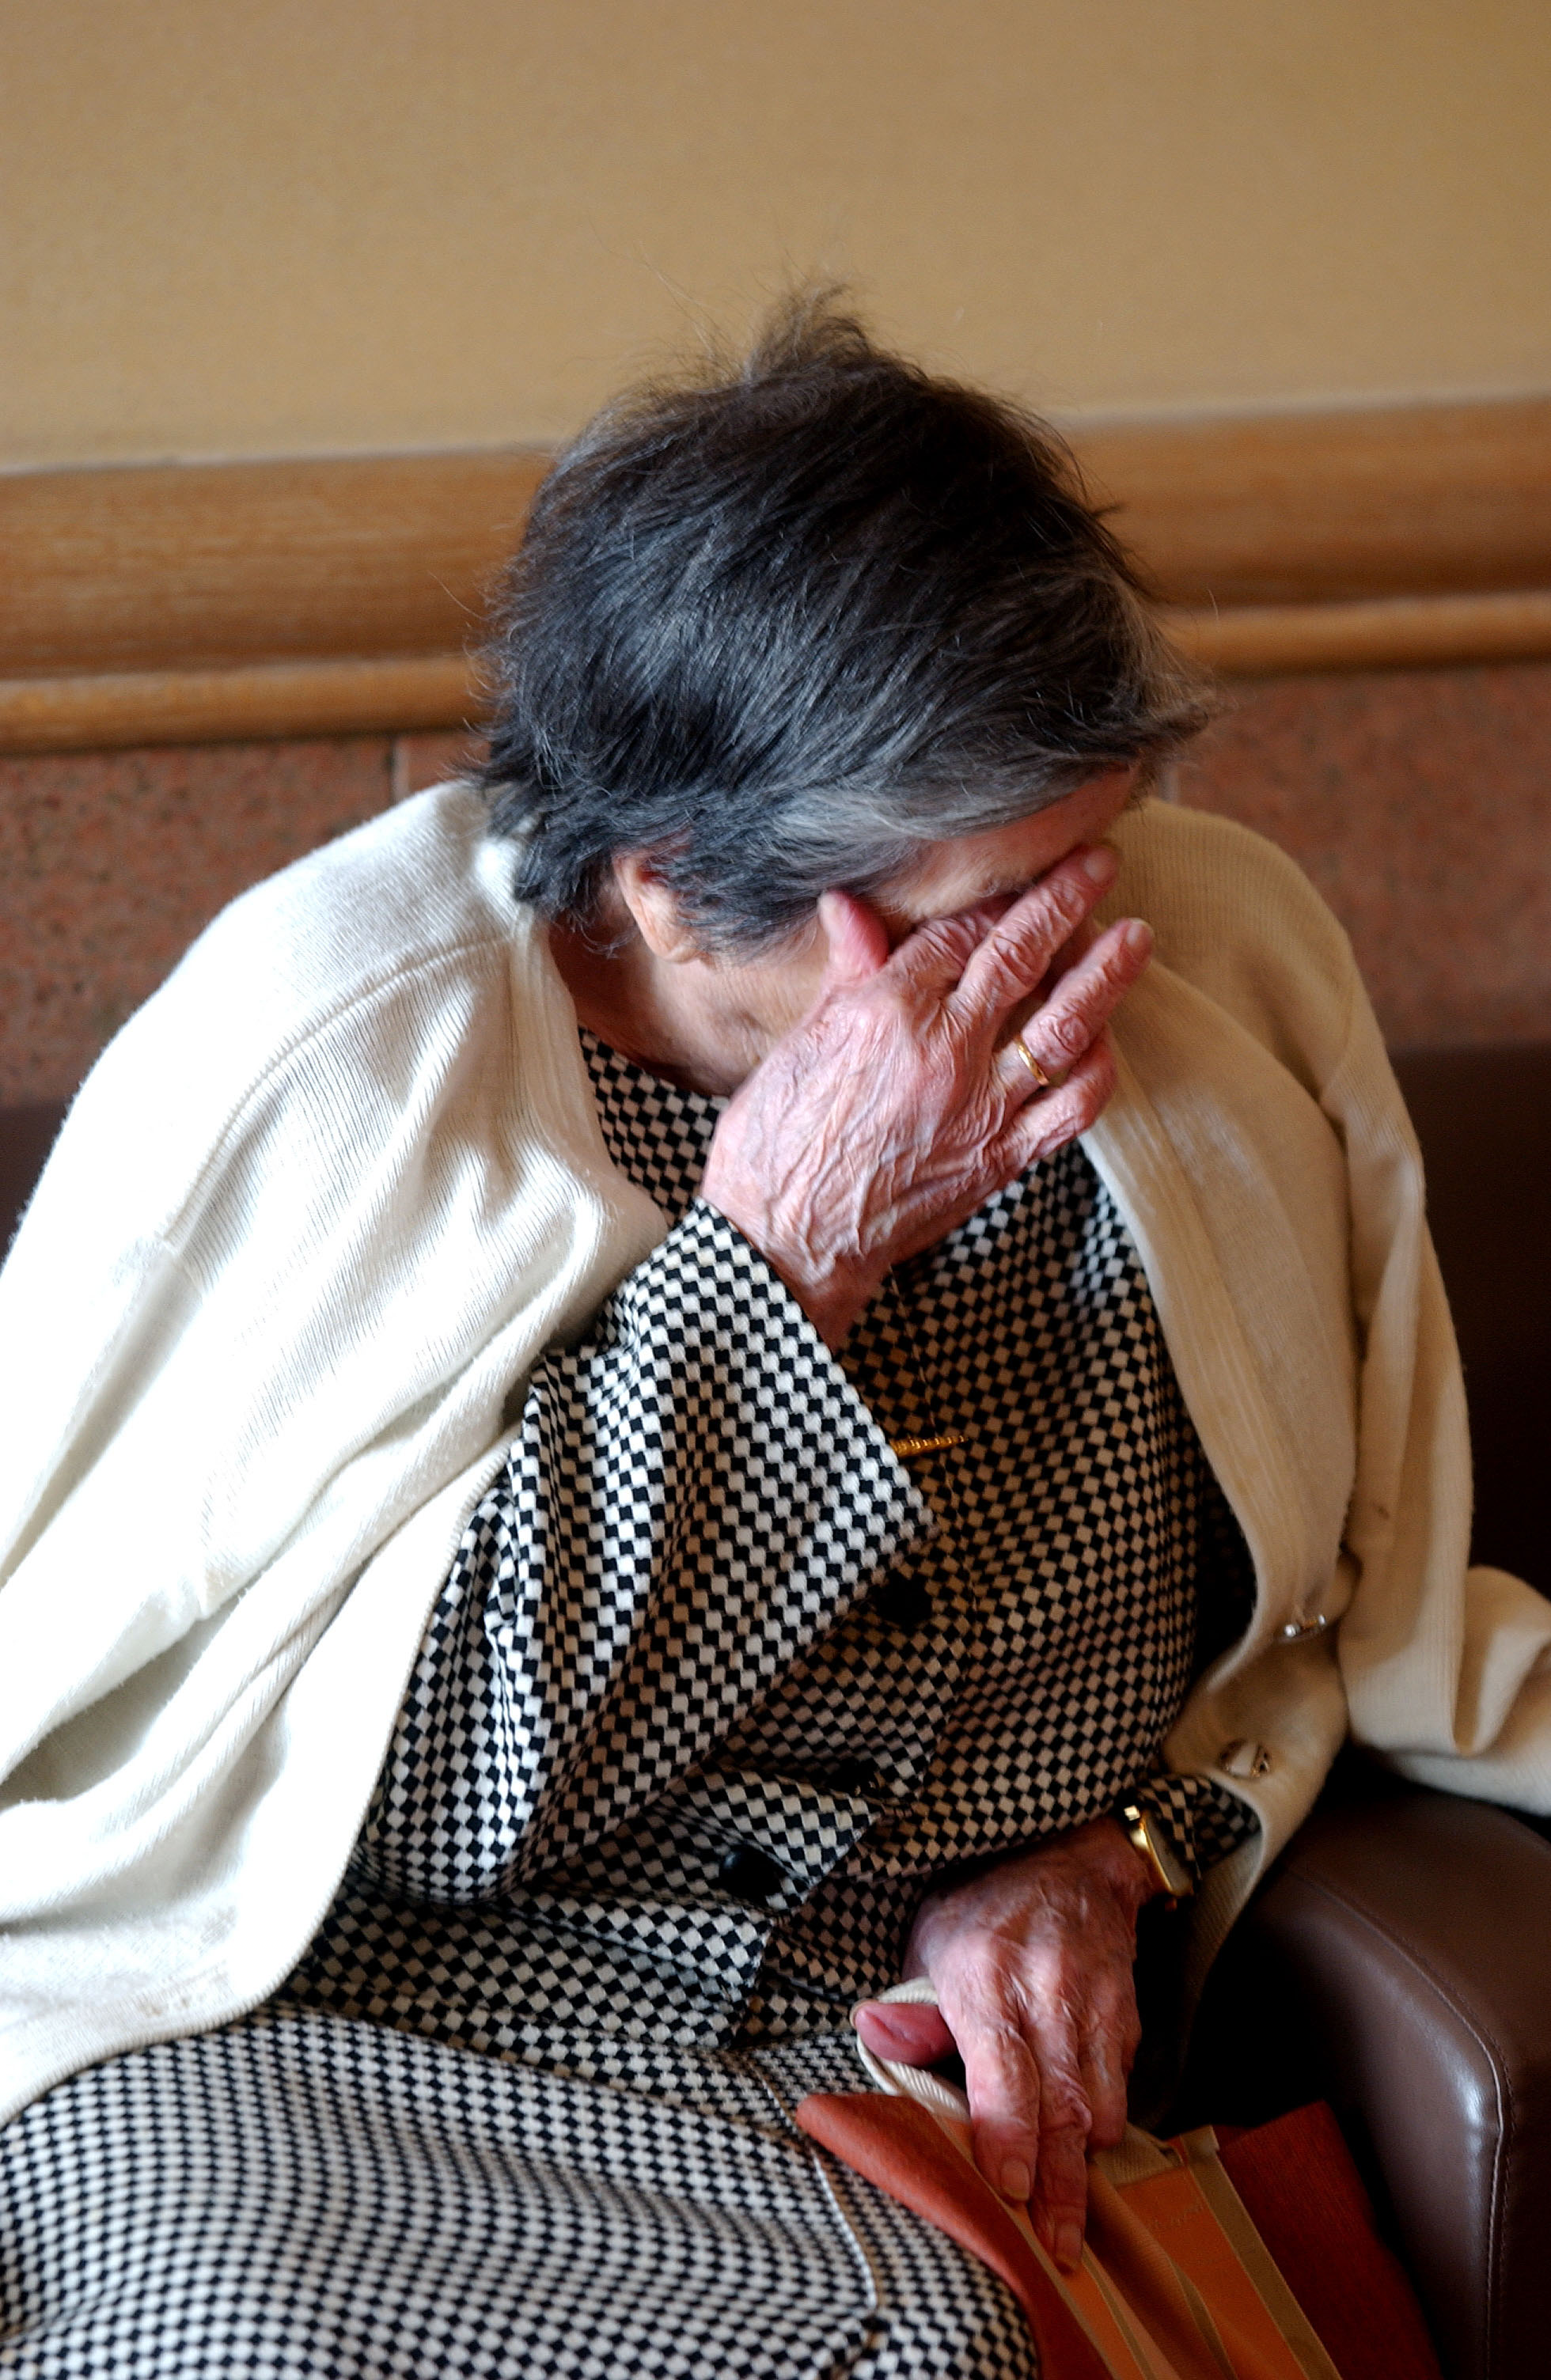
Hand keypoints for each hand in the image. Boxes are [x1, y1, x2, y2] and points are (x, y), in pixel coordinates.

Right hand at [699, 847, 1151, 1341]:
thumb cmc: (774, 1143)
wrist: (782, 1242)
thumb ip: (845, 972)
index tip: (1020, 879)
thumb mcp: (798, 1041)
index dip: (996, 899)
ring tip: (1135, 938)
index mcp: (884, 1010)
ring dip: (1107, 974)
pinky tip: (1104, 1041)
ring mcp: (978, 1107)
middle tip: (1101, 862)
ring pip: (1063, 1025)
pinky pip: (1073, 1108)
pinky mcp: (1000, 1160)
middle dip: (1067, 900)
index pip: (957, 933)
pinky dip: (1099, 1069)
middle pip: (1019, 956)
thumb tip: (847, 906)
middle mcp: (941, 1050)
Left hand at [853, 1820, 1160, 2269]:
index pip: (1005, 2070)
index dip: (1010, 2135)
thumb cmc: (984, 1910)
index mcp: (986, 1974)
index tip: (1009, 2190)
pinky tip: (1083, 2158)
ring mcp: (1097, 2005)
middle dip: (1058, 2185)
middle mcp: (1049, 1992)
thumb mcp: (931, 1943)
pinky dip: (1103, 2128)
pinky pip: (1121, 2089)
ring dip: (1084, 2168)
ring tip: (1067, 2223)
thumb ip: (913, 2008)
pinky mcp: (1128, 2018)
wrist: (1070, 1860)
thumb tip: (873, 2035)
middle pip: (1062, 2105)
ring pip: (1101, 2106)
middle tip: (1054, 2248)